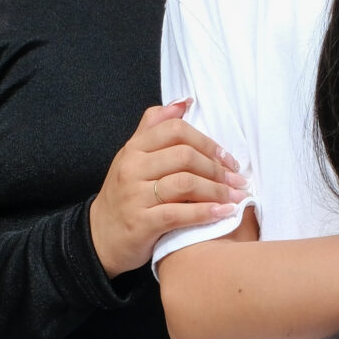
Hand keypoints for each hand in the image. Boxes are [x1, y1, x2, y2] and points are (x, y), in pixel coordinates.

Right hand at [88, 100, 245, 277]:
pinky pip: (178, 214)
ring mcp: (134, 196)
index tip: (227, 158)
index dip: (207, 142)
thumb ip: (154, 127)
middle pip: (184, 156)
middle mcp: (132, 168)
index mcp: (134, 148)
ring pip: (185, 183)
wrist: (100, 236)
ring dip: (217, 190)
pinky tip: (223, 214)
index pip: (175, 130)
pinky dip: (205, 213)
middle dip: (217, 168)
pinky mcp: (140, 223)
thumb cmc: (124, 195)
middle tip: (237, 180)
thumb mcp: (133, 157)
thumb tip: (184, 102)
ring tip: (236, 198)